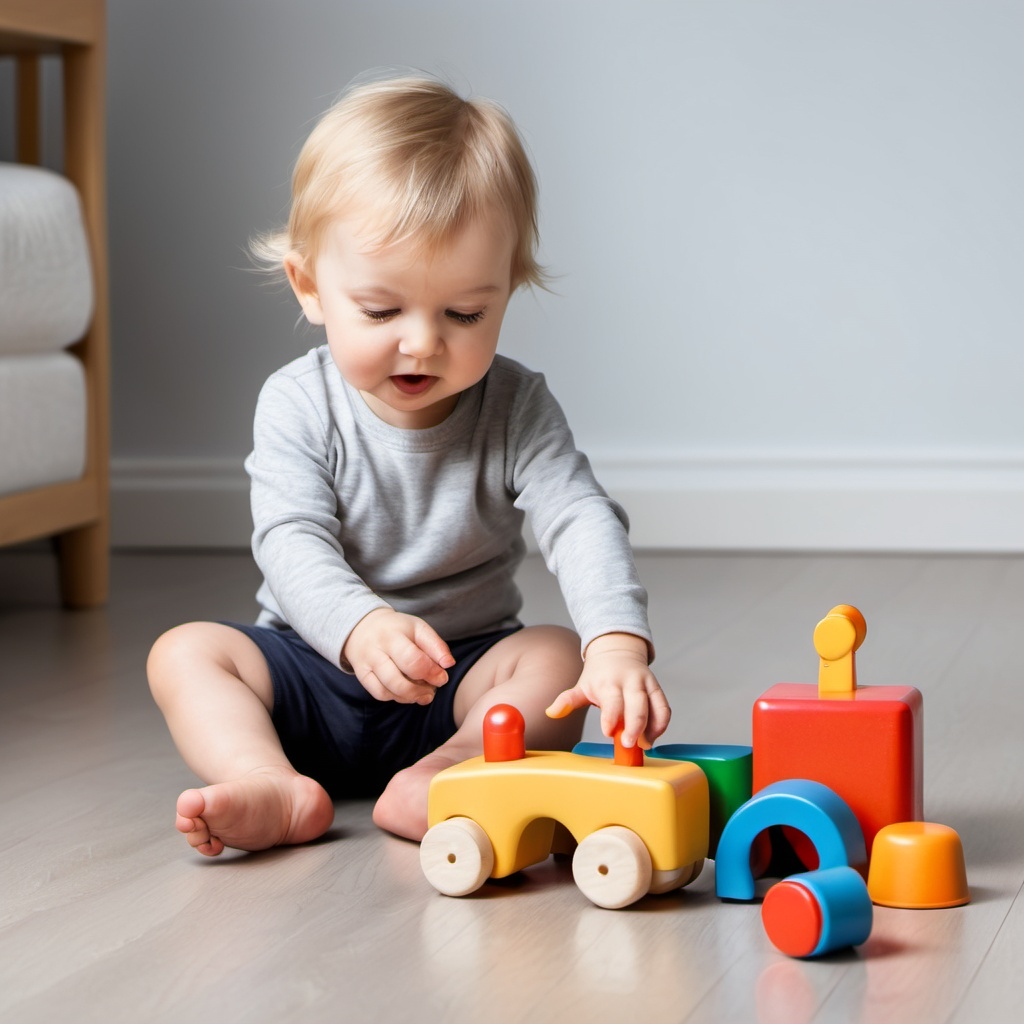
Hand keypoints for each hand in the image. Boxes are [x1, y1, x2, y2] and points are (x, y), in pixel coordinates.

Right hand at [343, 608, 454, 703]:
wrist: (364, 626)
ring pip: (388, 690)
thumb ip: (436, 645)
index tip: (442, 678)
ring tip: (423, 694)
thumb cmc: (397, 629)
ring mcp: (366, 664)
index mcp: (393, 635)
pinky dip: (397, 698)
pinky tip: (408, 694)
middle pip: (397, 680)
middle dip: (420, 690)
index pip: (413, 660)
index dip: (431, 673)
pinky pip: (379, 694)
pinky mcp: (362, 675)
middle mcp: (376, 650)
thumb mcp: (418, 628)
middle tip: (433, 689)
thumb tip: (449, 664)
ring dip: (410, 697)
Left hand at [545, 633, 670, 748]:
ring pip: (656, 706)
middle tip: (629, 745)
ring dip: (653, 728)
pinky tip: (652, 737)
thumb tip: (550, 713)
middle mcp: (630, 682)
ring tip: (645, 745)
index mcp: (609, 682)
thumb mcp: (581, 685)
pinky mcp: (657, 689)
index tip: (608, 732)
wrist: (617, 651)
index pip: (612, 700)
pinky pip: (664, 707)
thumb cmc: (598, 675)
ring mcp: (646, 685)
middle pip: (638, 704)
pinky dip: (662, 723)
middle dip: (635, 726)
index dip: (611, 716)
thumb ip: (567, 700)